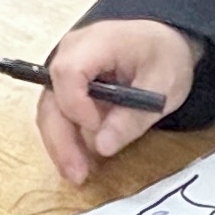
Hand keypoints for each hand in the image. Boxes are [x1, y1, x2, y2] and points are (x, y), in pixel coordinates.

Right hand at [34, 19, 198, 184]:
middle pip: (51, 98)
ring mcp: (65, 70)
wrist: (163, 40)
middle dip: (60, 139)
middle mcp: (70, 53)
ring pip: (50, 111)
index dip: (77, 105)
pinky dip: (66, 138)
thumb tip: (102, 147)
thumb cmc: (164, 55)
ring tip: (77, 174)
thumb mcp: (163, 87)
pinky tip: (78, 161)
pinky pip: (58, 113)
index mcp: (97, 42)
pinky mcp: (66, 86)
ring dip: (60, 145)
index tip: (98, 127)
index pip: (68, 73)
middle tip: (77, 173)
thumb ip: (133, 116)